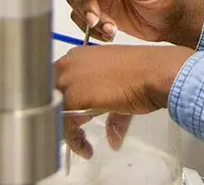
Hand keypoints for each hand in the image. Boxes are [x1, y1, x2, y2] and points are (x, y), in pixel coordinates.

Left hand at [55, 45, 193, 157]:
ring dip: (66, 130)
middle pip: (50, 95)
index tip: (70, 115)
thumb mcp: (119, 88)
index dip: (63, 100)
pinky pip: (65, 126)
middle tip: (72, 131)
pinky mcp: (73, 98)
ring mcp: (69, 80)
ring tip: (81, 142)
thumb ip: (109, 110)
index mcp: (78, 55)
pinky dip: (74, 142)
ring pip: (54, 111)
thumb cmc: (143, 73)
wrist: (152, 72)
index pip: (57, 81)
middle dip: (59, 115)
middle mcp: (69, 64)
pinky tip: (85, 148)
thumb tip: (113, 134)